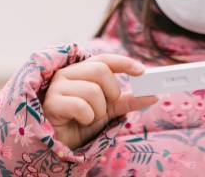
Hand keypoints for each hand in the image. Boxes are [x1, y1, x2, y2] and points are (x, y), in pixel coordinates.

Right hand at [42, 54, 157, 148]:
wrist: (62, 144)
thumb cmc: (81, 123)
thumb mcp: (109, 110)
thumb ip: (128, 100)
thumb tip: (153, 95)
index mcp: (82, 70)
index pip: (105, 59)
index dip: (124, 62)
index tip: (142, 71)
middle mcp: (68, 73)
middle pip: (100, 71)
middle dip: (111, 92)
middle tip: (106, 107)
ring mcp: (57, 86)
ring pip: (92, 90)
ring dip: (98, 110)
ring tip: (89, 118)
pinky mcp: (51, 102)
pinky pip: (80, 105)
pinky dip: (87, 117)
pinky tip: (79, 121)